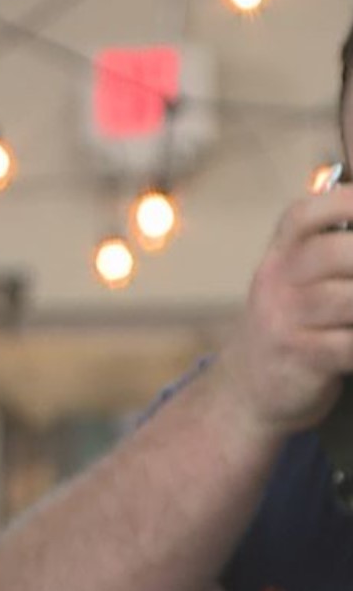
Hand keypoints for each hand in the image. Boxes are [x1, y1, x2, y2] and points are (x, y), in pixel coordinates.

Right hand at [208, 183, 352, 437]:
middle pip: (334, 253)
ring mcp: (284, 321)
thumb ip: (332, 249)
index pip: (306, 214)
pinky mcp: (299, 358)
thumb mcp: (298, 280)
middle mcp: (276, 282)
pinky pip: (348, 346)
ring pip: (348, 300)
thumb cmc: (294, 323)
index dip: (346, 202)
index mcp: (281, 255)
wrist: (248, 388)